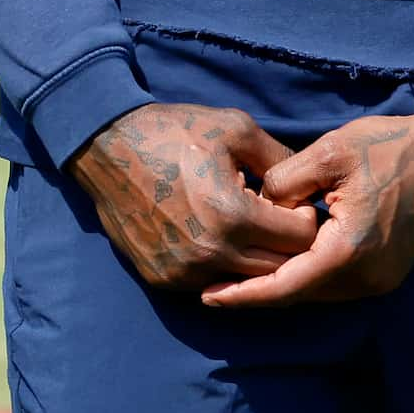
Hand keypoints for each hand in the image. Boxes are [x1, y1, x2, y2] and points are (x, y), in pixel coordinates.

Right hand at [67, 102, 319, 291]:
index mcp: (233, 215)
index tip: (290, 203)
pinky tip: (212, 236)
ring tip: (244, 227)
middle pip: (279, 269)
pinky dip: (220, 266)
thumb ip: (281, 160)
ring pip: (245, 283)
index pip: (300, 239)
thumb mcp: (235, 129)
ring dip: (254, 260)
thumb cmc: (172, 131)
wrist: (105, 146)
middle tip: (274, 219)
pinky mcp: (162, 278)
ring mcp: (184, 271)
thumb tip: (308, 186)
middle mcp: (211, 253)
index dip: (303, 219)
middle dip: (285, 246)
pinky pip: (209, 284)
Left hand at [200, 80, 413, 308]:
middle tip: (210, 286)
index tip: (209, 297)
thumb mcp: (328, 151)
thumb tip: (258, 206)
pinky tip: (277, 262)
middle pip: (300, 294)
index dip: (244, 293)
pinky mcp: (386, 271)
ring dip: (280, 284)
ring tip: (234, 276)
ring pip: (317, 291)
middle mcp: (368, 276)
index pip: (286, 285)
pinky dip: (304, 276)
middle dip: (256, 292)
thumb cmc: (387, 146)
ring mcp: (381, 278)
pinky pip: (334, 282)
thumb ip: (285, 181)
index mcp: (351, 250)